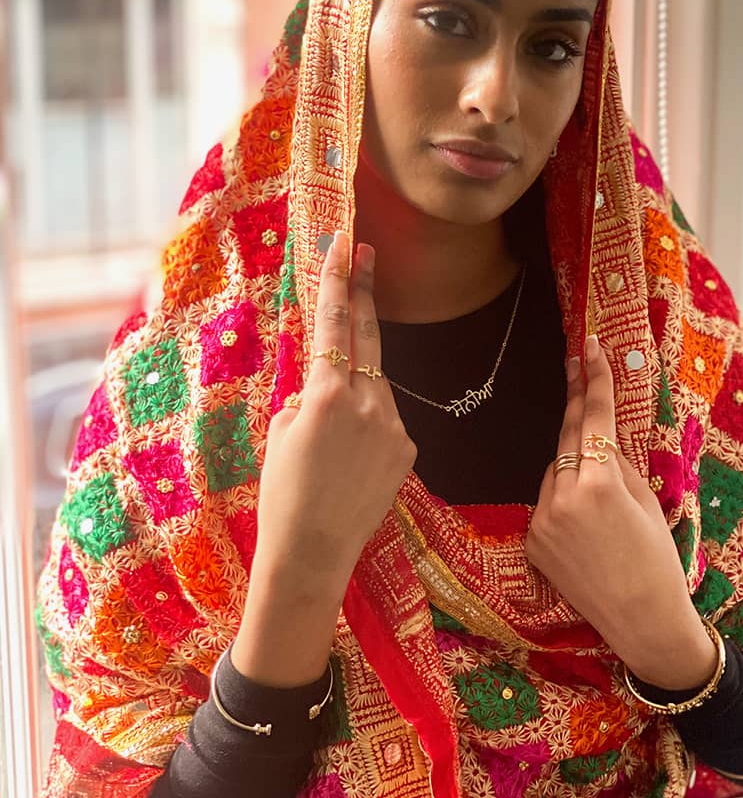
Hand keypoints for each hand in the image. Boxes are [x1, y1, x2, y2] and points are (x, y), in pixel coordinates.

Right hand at [233, 230, 414, 685]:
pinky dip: (369, 424)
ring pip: (376, 385)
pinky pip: (387, 419)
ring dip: (357, 388)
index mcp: (326, 394)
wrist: (312, 554)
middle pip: (367, 336)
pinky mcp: (408, 447)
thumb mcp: (279, 434)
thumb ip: (307, 397)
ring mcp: (394, 425)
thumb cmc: (281, 495)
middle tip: (368, 252)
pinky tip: (350, 459)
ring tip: (331, 433)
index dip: (339, 280)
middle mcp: (368, 401)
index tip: (347, 243)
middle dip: (364, 293)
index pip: (333, 323)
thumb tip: (324, 385)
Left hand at [525, 335, 715, 690]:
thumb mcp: (647, 502)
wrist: (642, 622)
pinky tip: (587, 527)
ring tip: (603, 499)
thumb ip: (617, 464)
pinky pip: (547, 502)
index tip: (588, 346)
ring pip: (555, 471)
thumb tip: (598, 440)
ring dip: (573, 467)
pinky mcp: (532, 541)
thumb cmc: (657, 561)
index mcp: (599, 483)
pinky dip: (564, 500)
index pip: (594, 418)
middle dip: (575, 401)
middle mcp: (562, 496)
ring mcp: (542, 520)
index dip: (594, 379)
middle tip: (576, 361)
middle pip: (567, 436)